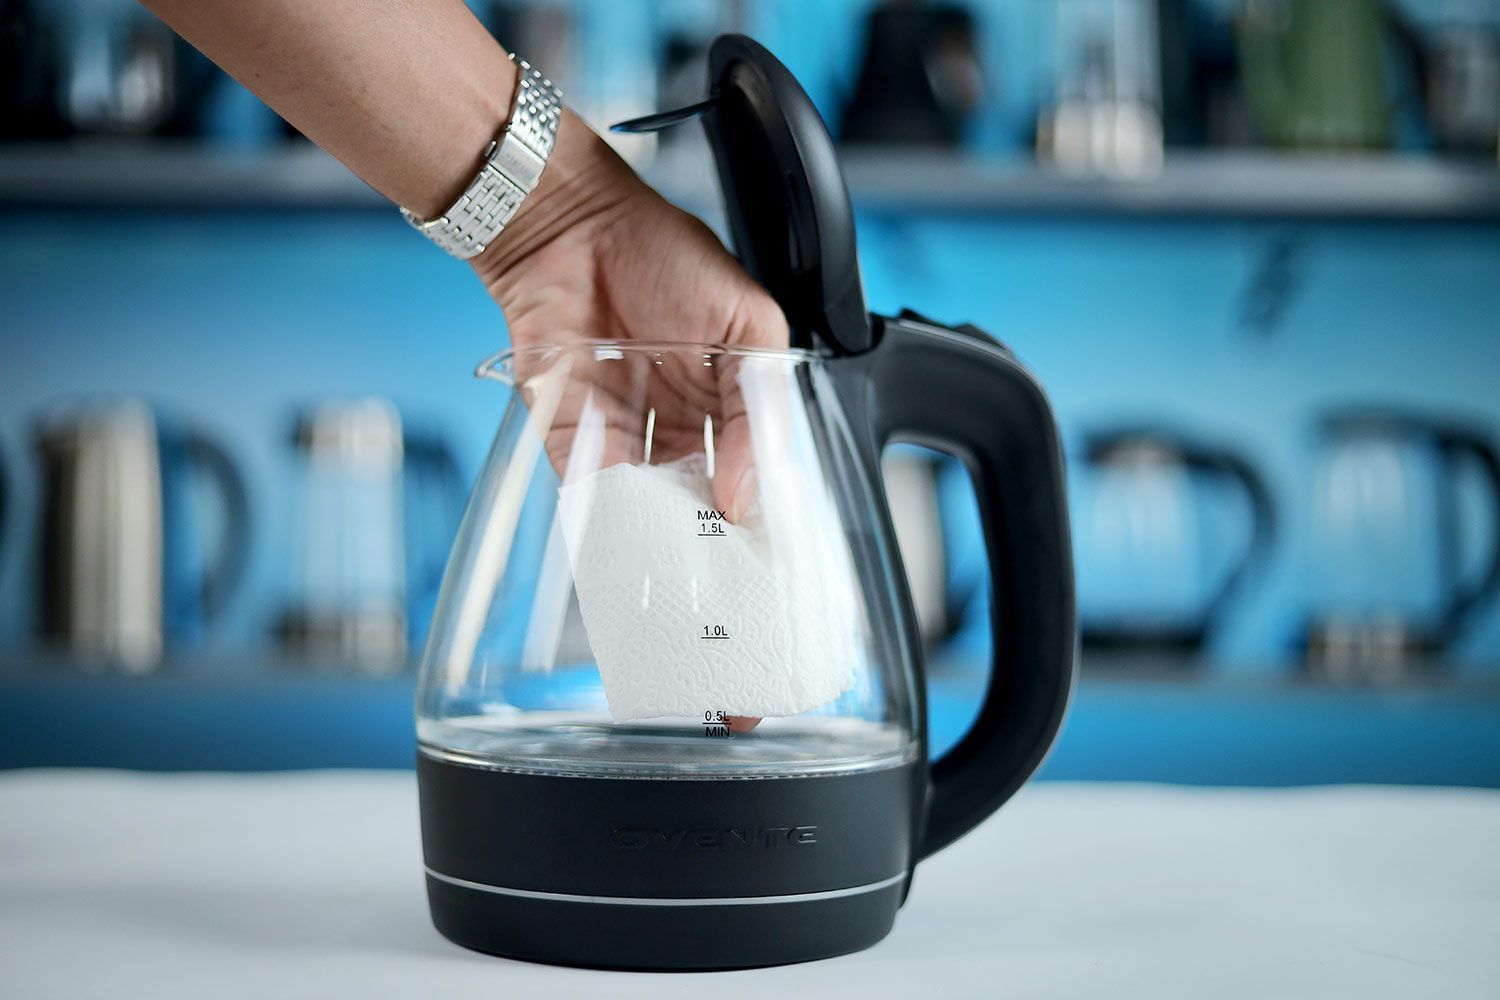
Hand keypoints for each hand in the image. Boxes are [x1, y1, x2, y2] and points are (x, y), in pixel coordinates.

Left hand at [474, 116, 784, 732]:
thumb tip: (747, 495)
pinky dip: (609, 556)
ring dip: (666, 594)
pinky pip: (592, 515)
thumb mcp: (751, 326)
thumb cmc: (669, 256)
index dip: (775, 562)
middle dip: (720, 606)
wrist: (571, 225)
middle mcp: (683, 443)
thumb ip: (761, 411)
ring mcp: (629, 450)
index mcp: (734, 418)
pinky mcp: (572, 450)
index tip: (788, 624)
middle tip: (732, 677)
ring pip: (652, 538)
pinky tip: (630, 604)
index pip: (762, 502)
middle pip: (707, 538)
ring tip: (684, 657)